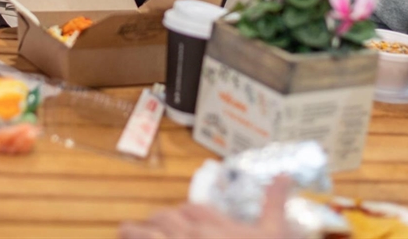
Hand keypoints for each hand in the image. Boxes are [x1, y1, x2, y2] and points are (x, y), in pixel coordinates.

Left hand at [118, 176, 292, 238]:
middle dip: (156, 222)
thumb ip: (274, 201)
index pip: (191, 209)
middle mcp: (193, 232)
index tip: (177, 217)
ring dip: (137, 232)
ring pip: (153, 236)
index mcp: (214, 221)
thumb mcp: (275, 231)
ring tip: (123, 230)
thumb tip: (285, 174)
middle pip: (167, 220)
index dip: (181, 214)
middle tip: (142, 225)